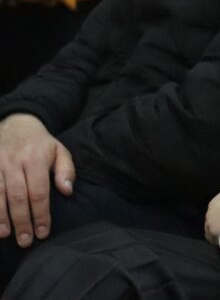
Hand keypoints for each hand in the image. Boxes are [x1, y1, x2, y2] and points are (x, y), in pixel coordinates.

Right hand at [0, 113, 74, 246]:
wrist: (17, 124)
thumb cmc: (41, 144)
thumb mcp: (60, 151)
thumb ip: (65, 170)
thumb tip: (67, 191)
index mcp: (36, 159)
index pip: (39, 192)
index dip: (41, 214)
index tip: (43, 232)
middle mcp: (14, 162)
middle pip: (17, 196)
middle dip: (21, 221)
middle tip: (25, 241)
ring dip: (1, 217)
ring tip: (6, 235)